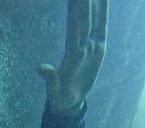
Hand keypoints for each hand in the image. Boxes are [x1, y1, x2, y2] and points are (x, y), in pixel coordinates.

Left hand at [37, 0, 107, 114]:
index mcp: (72, 52)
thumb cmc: (59, 96)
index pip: (74, 25)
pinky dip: (103, 11)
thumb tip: (40, 68)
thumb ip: (50, 79)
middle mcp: (82, 44)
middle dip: (84, 1)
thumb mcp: (54, 90)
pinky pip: (102, 26)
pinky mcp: (99, 48)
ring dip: (93, 1)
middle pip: (84, 17)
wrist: (68, 100)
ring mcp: (91, 44)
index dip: (75, 10)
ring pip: (93, 17)